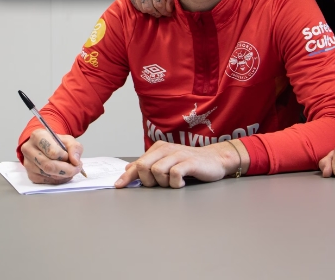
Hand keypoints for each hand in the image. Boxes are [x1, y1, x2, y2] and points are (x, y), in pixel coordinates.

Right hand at [20, 128, 83, 184]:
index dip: (63, 156)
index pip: (51, 150)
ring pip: (47, 174)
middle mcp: (29, 149)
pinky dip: (58, 180)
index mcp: (38, 136)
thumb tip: (75, 161)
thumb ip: (74, 148)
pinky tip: (62, 174)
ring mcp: (28, 164)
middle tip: (76, 168)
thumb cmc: (56, 143)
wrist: (47, 147)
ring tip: (70, 169)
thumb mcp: (68, 140)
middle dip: (66, 169)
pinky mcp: (30, 175)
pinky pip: (46, 181)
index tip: (69, 156)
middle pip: (48, 165)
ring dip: (63, 175)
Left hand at [114, 140, 245, 188]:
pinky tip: (181, 183)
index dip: (127, 176)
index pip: (138, 163)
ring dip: (163, 183)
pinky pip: (174, 174)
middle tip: (158, 185)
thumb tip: (129, 169)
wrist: (216, 160)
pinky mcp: (189, 162)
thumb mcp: (167, 162)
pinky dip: (175, 183)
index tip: (119, 186)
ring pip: (157, 171)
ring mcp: (178, 154)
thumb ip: (149, 164)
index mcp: (159, 149)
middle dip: (147, 180)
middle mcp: (167, 149)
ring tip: (172, 183)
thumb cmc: (191, 163)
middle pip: (144, 166)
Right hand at [126, 0, 173, 16]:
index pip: (159, 4)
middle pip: (149, 8)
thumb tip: (169, 9)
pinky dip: (144, 8)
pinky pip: (137, 6)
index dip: (165, 11)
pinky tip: (150, 3)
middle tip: (163, 12)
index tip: (170, 12)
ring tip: (157, 8)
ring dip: (151, 12)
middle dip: (158, 13)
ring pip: (142, 8)